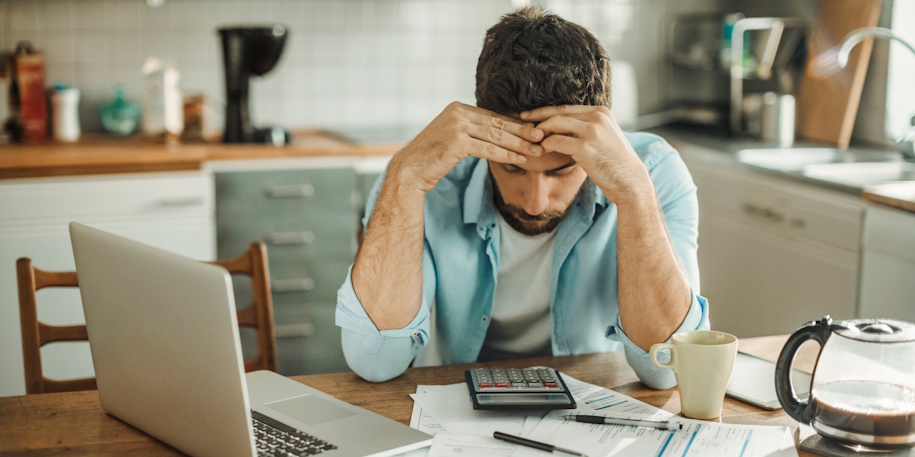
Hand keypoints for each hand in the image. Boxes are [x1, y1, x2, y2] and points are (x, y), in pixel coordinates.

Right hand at [394, 102, 544, 191]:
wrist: (410, 169)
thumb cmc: (432, 157)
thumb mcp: (452, 137)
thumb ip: (470, 131)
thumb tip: (495, 133)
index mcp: (458, 108)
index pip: (493, 116)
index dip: (515, 124)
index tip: (533, 130)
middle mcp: (458, 113)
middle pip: (498, 123)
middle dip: (522, 132)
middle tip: (543, 138)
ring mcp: (457, 126)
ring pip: (496, 136)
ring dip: (519, 144)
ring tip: (537, 151)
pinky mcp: (457, 142)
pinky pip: (488, 149)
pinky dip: (506, 155)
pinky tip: (520, 160)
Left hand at [520, 105, 650, 202]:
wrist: (629, 181)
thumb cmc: (613, 163)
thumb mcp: (602, 137)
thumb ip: (585, 128)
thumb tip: (559, 128)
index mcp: (600, 112)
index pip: (566, 107)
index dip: (545, 111)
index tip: (530, 115)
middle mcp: (597, 117)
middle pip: (558, 112)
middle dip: (536, 117)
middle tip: (520, 122)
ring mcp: (592, 131)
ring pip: (555, 124)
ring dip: (539, 132)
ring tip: (530, 141)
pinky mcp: (585, 147)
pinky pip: (556, 141)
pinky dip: (545, 146)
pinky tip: (540, 152)